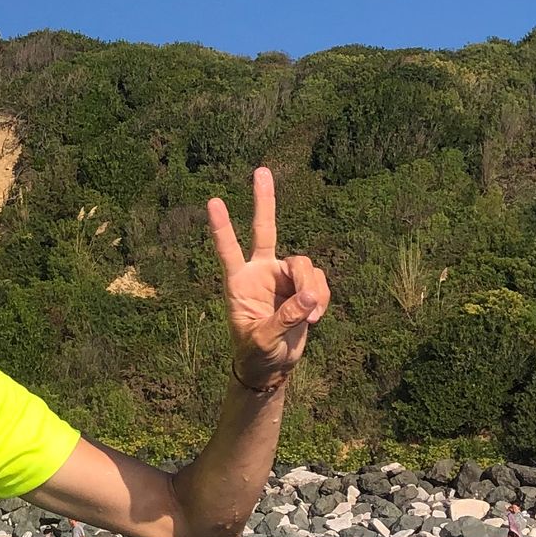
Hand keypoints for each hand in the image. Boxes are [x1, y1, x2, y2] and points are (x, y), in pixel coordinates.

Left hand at [205, 167, 329, 390]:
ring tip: (311, 316)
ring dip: (312, 286)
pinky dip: (323, 298)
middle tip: (260, 170)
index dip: (222, 227)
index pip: (228, 250)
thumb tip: (309, 296)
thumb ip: (285, 318)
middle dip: (264, 201)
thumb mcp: (264, 340)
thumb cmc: (256, 354)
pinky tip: (315, 318)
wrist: (272, 366)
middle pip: (265, 229)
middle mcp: (260, 272)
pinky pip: (319, 281)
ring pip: (304, 263)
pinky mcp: (303, 287)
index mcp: (239, 283)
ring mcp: (283, 277)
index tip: (212, 201)